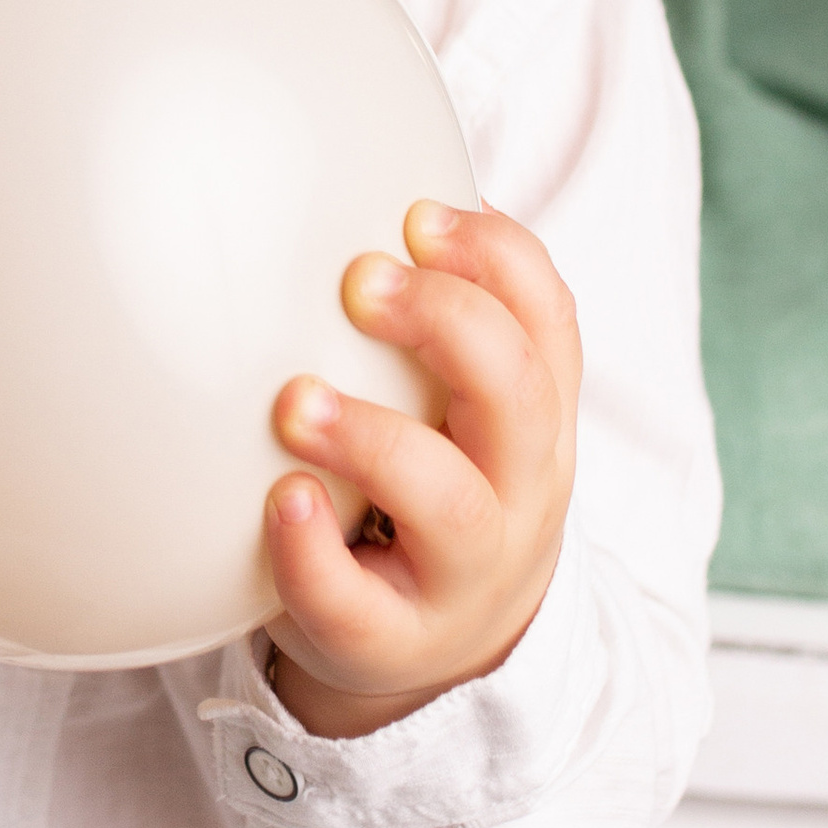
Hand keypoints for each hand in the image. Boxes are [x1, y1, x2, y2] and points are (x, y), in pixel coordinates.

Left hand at [261, 203, 578, 737]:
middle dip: (445, 322)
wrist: (447, 657)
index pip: (550, 319)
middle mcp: (520, 488)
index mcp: (537, 416)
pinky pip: (360, 604)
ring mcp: (465, 571)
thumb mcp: (464, 409)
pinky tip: (276, 501)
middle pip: (518, 392)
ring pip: (452, 502)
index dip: (497, 258)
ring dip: (374, 438)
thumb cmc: (435, 491)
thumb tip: (350, 170)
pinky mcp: (394, 639)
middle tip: (358, 281)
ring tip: (294, 401)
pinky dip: (313, 552)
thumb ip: (437, 318)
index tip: (417, 216)